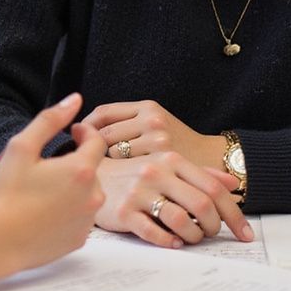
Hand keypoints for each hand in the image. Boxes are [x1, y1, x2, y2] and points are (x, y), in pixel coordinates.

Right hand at [0, 93, 106, 289]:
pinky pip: (81, 217)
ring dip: (74, 186)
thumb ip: (50, 120)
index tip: (71, 132)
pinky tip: (46, 210)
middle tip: (50, 164)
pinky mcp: (79, 239)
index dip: (84, 132)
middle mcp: (92, 196)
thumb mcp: (22, 147)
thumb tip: (75, 100)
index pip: (96, 142)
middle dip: (76, 162)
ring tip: (46, 189)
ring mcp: (87, 221)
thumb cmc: (7, 192)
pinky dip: (69, 210)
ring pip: (88, 194)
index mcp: (81, 170)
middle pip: (92, 170)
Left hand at [83, 99, 224, 170]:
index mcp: (148, 107)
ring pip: (113, 153)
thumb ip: (123, 122)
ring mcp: (157, 142)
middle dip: (92, 147)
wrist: (214, 161)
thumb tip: (76, 127)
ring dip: (106, 163)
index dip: (87, 125)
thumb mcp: (153, 124)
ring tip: (103, 171)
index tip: (79, 137)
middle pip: (104, 133)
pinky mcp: (161, 164)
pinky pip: (127, 170)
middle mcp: (152, 121)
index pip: (104, 112)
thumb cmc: (176, 145)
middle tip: (86, 159)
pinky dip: (119, 178)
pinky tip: (118, 183)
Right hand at [94, 152, 252, 248]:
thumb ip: (200, 173)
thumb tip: (233, 184)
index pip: (213, 188)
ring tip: (191, 238)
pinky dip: (170, 241)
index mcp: (170, 158)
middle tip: (213, 235)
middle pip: (202, 206)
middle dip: (215, 228)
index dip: (235, 214)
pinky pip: (155, 234)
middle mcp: (155, 172)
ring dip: (194, 237)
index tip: (246, 234)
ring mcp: (138, 192)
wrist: (91, 174)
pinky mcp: (123, 211)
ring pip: (181, 221)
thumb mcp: (166, 165)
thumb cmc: (135, 173)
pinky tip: (173, 241)